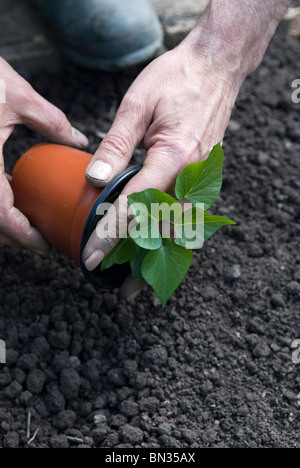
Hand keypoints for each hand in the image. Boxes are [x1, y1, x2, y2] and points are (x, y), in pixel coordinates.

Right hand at [0, 57, 87, 252]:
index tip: (43, 245)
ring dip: (0, 222)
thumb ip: (52, 122)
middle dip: (12, 236)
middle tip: (37, 238)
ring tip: (24, 221)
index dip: (23, 235)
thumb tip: (77, 140)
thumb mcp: (18, 96)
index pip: (1, 214)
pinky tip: (4, 191)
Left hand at [82, 42, 242, 273]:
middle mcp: (193, 174)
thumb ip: (115, 145)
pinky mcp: (204, 177)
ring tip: (140, 283)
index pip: (136, 206)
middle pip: (163, 229)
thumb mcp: (136, 105)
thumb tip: (94, 180)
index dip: (111, 235)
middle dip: (139, 261)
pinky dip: (172, 237)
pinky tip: (159, 250)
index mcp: (174, 155)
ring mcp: (202, 177)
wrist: (215, 68)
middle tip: (120, 289)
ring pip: (179, 228)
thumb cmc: (175, 79)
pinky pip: (188, 215)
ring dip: (160, 257)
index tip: (93, 256)